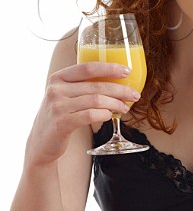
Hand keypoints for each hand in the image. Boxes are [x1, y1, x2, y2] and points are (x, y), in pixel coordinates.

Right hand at [26, 62, 140, 165]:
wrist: (41, 143)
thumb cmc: (60, 115)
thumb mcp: (65, 95)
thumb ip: (83, 85)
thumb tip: (117, 81)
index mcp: (59, 77)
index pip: (88, 68)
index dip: (110, 68)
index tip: (127, 71)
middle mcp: (56, 89)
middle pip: (96, 85)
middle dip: (120, 89)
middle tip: (134, 94)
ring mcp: (57, 106)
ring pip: (96, 100)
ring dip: (116, 104)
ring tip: (125, 108)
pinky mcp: (61, 123)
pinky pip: (90, 115)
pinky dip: (105, 115)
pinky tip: (111, 116)